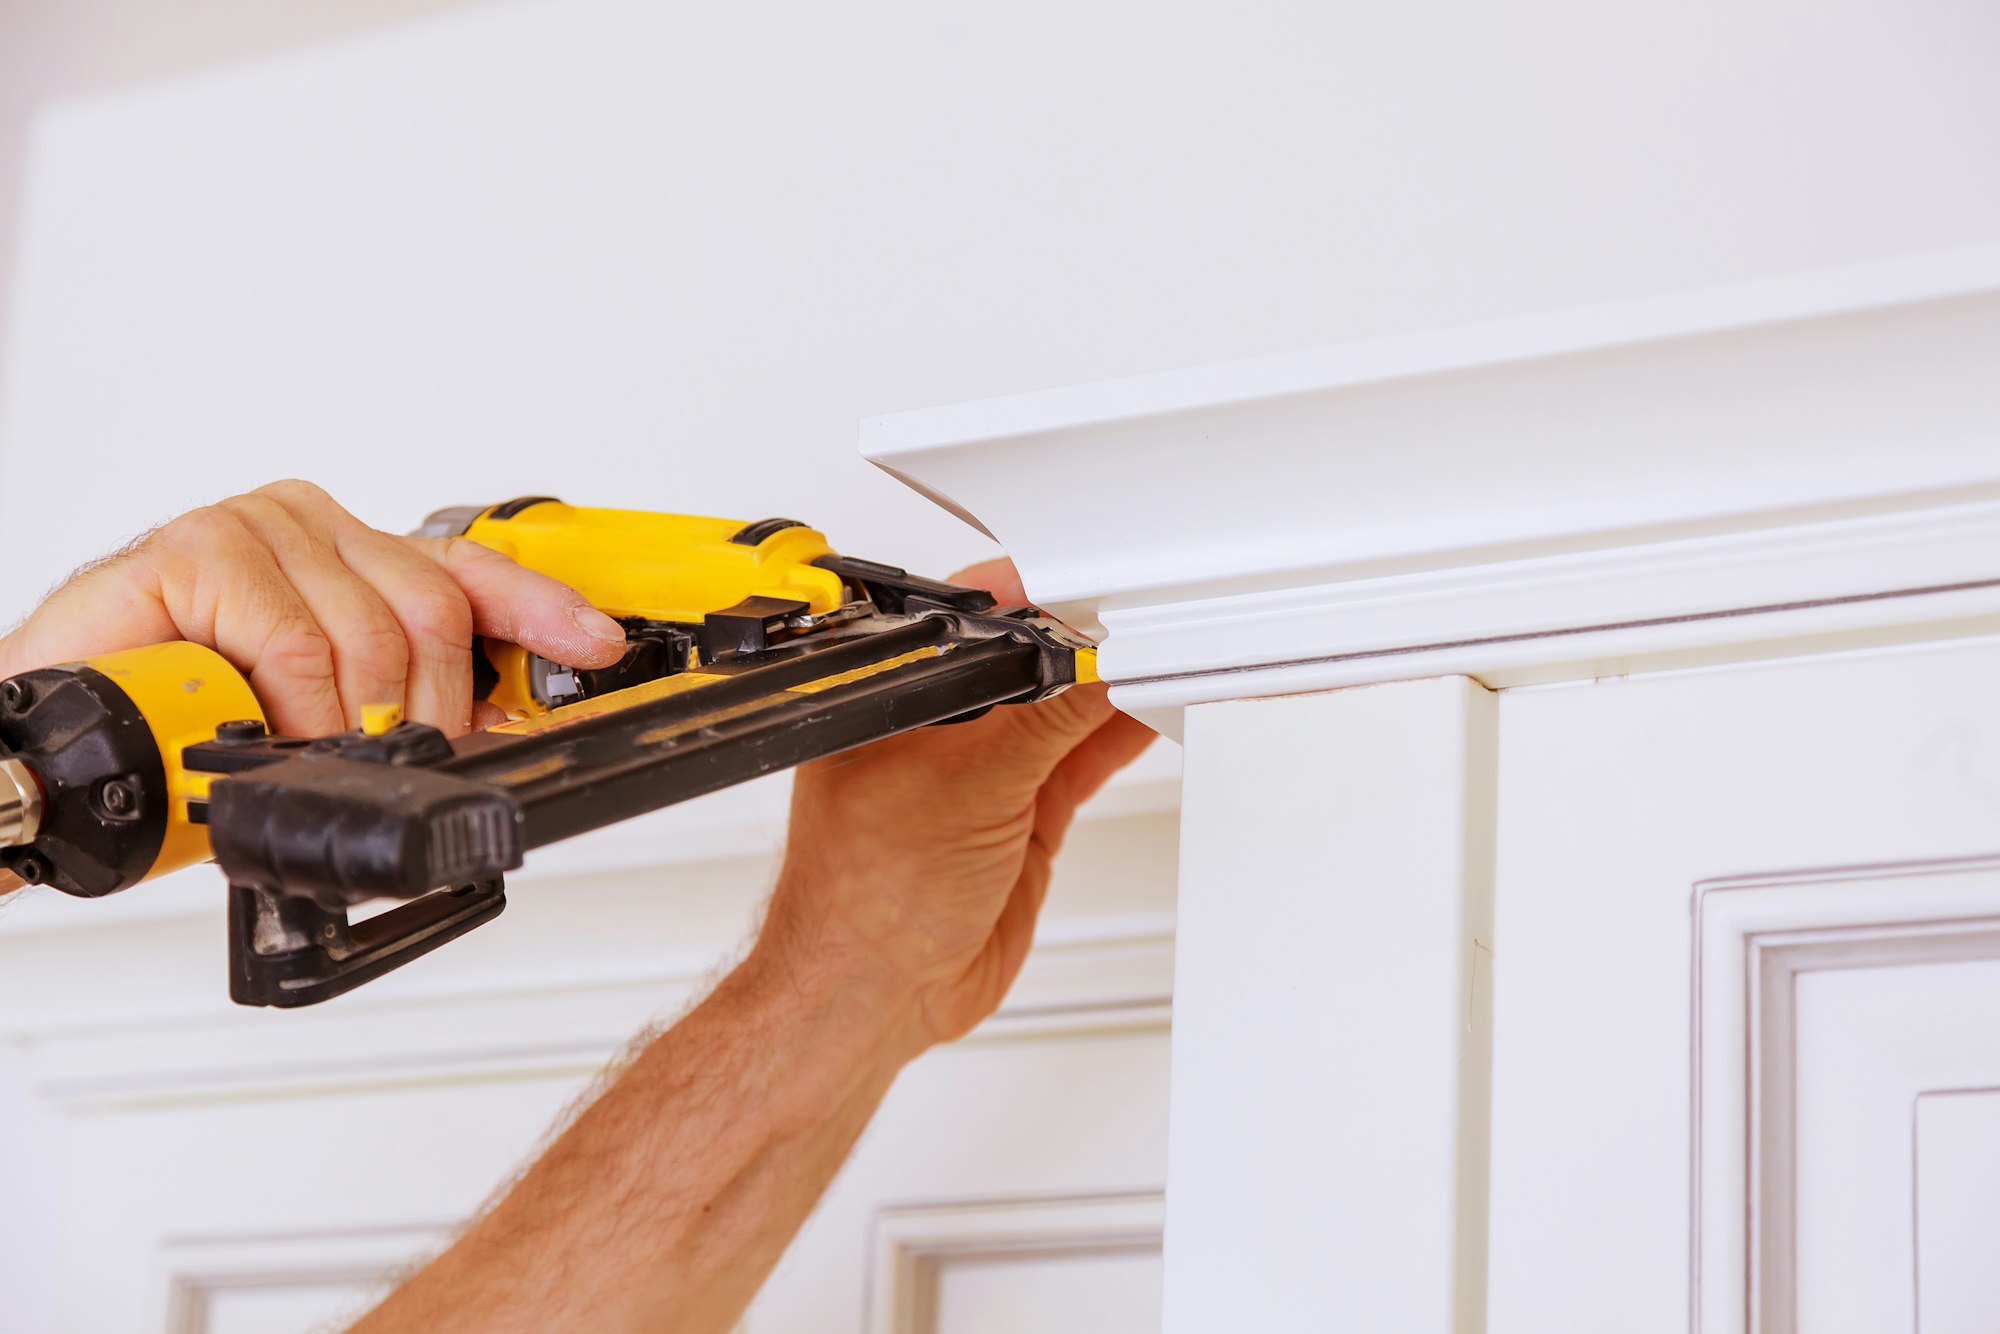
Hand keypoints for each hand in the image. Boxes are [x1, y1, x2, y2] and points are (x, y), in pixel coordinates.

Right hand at [0, 480, 625, 736]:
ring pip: (371, 637)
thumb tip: (497, 732)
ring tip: (298, 748)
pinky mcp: (200, 549)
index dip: (542, 608)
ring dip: (347, 724)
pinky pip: (296, 644)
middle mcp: (311, 526)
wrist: (65, 719)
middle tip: (391, 760)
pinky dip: (293, 708)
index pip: (468, 571)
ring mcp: (256, 528)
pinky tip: (262, 725)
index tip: (599, 642)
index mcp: (347, 554)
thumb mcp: (314, 713)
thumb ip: (396, 703)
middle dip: (429, 710)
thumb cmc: (179, 713)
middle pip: (433, 614)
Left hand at [755, 558, 1155, 1053]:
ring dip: (1114, 690)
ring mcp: (986, 774)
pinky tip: (1153, 712)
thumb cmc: (863, 898)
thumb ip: (1041, 724)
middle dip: (1088, 645)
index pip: (981, 627)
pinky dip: (1121, 737)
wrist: (876, 995)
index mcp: (899, 697)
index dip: (1041, 605)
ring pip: (1065, 713)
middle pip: (1033, 665)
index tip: (1098, 594)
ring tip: (1166, 660)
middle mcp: (941, 729)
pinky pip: (1081, 761)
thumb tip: (1094, 668)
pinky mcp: (1021, 817)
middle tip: (1145, 626)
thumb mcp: (967, 787)